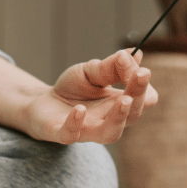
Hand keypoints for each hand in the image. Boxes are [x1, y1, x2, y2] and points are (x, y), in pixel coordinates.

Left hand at [25, 49, 158, 144]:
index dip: (144, 86)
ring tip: (124, 100)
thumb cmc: (73, 88)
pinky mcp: (62, 133)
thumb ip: (112, 65)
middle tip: (139, 76)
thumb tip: (135, 52)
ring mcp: (86, 130)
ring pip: (111, 133)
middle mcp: (108, 121)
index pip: (144, 99)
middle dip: (138, 95)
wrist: (42, 102)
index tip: (141, 68)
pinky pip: (71, 135)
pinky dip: (76, 123)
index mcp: (120, 104)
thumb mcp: (92, 71)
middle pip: (133, 115)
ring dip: (119, 118)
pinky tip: (80, 109)